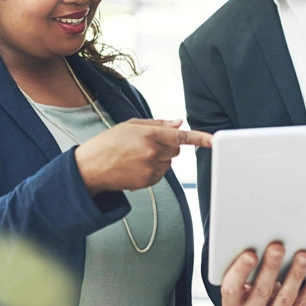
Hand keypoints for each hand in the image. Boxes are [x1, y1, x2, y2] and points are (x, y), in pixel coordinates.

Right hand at [75, 118, 212, 193]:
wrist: (90, 168)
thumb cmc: (108, 143)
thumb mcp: (130, 125)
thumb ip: (157, 123)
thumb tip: (179, 122)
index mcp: (149, 134)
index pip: (181, 136)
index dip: (200, 138)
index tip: (214, 140)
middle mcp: (152, 152)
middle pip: (176, 150)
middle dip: (167, 146)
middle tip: (146, 145)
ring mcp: (150, 169)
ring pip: (169, 163)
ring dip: (160, 159)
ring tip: (137, 157)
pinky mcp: (147, 182)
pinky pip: (161, 174)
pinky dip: (154, 170)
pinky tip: (136, 167)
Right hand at [220, 242, 305, 305]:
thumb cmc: (252, 291)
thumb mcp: (242, 283)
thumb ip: (248, 269)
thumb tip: (266, 243)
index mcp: (231, 303)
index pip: (232, 288)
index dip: (241, 271)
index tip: (251, 254)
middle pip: (261, 291)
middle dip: (271, 266)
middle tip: (278, 247)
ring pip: (285, 298)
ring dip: (295, 274)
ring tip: (303, 256)